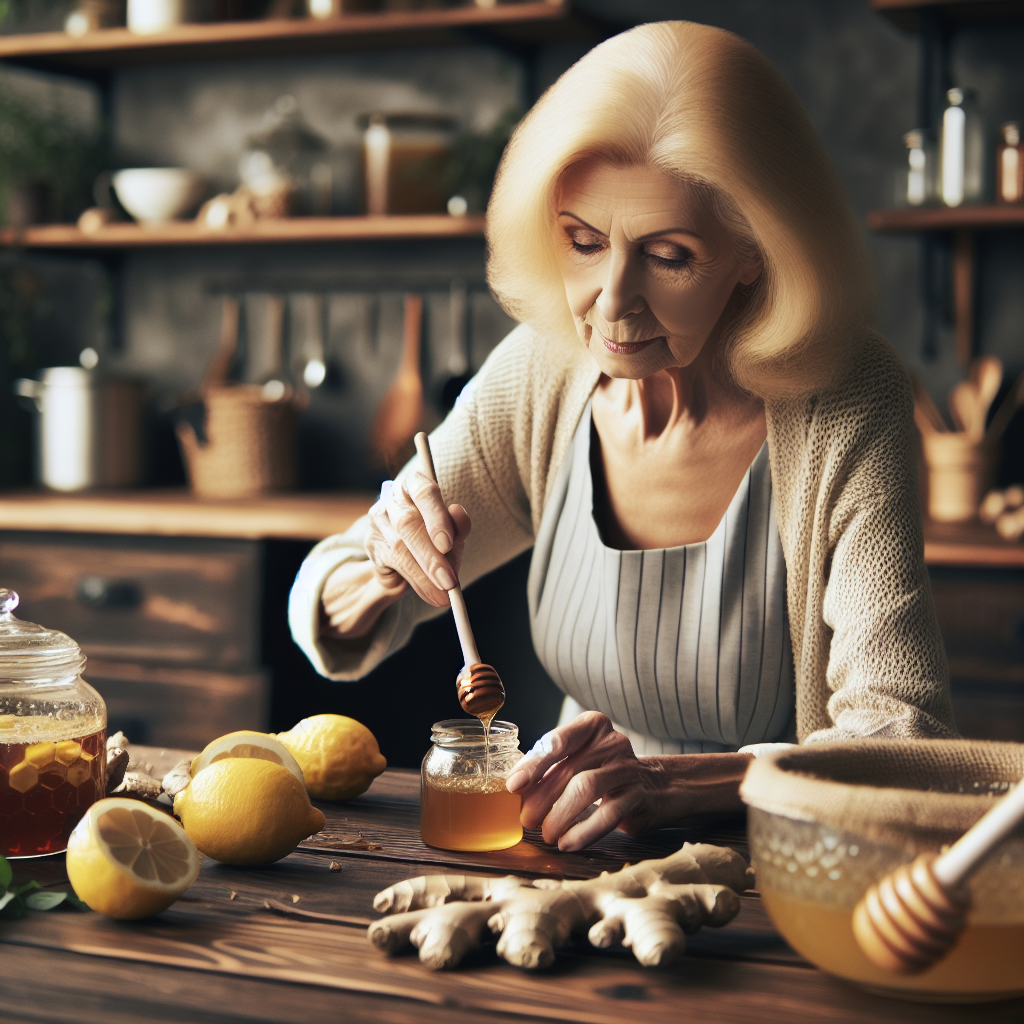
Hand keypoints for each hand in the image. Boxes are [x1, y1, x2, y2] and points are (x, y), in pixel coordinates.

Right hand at [364, 473, 471, 606]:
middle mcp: (394, 498)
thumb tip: (458, 516)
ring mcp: (378, 519)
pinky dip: (416, 582)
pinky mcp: (371, 543)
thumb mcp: (453, 532)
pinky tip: (430, 594)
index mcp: (416, 485)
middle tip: (449, 581)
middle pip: (409, 523)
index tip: (447, 545)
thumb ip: (458, 526)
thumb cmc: (435, 538)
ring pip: (400, 547)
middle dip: (431, 556)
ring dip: (425, 574)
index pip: (424, 492)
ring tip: (444, 593)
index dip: (436, 517)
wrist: (408, 558)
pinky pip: (393, 564)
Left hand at [506, 711, 751, 851]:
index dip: (533, 763)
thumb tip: (513, 788)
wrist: (657, 787)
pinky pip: (607, 815)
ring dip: (559, 815)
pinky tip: (567, 843)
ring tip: (545, 833)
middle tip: (525, 819)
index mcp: (592, 726)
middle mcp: (612, 742)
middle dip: (541, 798)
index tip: (514, 785)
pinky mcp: (638, 797)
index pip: (559, 740)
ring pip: (586, 788)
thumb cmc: (604, 772)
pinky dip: (583, 831)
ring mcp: (627, 769)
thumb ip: (551, 766)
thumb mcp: (581, 758)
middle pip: (568, 769)